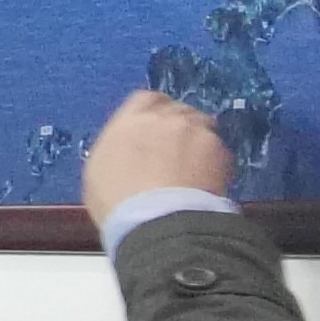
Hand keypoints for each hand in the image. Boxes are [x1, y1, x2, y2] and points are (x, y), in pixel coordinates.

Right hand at [79, 89, 231, 228]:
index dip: (151, 112)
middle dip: (176, 126)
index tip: (152, 129)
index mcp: (129, 120)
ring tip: (192, 165)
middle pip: (177, 109)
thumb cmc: (117, 202)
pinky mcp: (221, 150)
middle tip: (173, 150)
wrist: (159, 221)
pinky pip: (218, 148)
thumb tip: (126, 147)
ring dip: (197, 139)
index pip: (145, 99)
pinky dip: (214, 160)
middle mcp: (164, 117)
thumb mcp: (98, 170)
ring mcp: (195, 131)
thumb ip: (116, 147)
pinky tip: (205, 180)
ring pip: (202, 124)